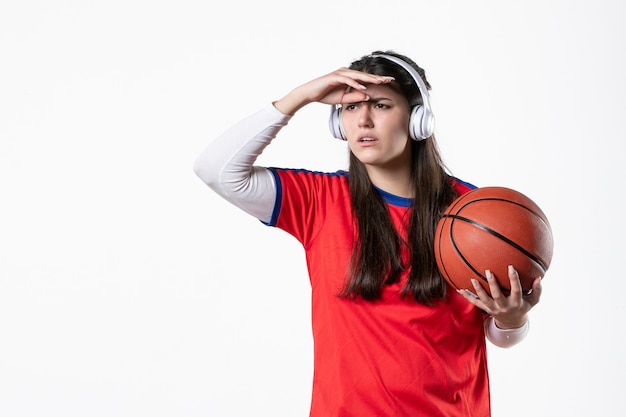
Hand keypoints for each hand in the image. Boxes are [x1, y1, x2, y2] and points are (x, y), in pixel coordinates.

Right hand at [274, 68, 393, 114]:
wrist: (310, 94)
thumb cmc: (325, 95)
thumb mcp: (343, 98)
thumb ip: (355, 97)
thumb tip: (367, 96)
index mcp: (349, 77)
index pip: (366, 79)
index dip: (377, 81)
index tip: (389, 83)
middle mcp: (346, 73)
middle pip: (365, 75)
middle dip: (377, 77)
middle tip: (390, 79)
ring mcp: (340, 73)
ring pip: (358, 75)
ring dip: (369, 79)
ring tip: (380, 82)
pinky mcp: (334, 77)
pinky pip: (347, 80)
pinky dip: (355, 83)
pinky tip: (363, 87)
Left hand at [457, 265, 541, 329]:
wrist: (511, 322)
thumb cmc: (523, 306)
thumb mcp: (533, 301)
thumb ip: (537, 290)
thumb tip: (539, 277)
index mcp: (516, 303)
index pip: (516, 290)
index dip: (514, 279)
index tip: (511, 267)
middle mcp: (504, 306)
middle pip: (497, 295)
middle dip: (492, 284)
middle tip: (488, 271)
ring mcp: (493, 309)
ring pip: (484, 300)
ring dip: (477, 290)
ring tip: (472, 279)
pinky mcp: (485, 309)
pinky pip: (474, 303)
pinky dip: (467, 296)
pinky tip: (459, 289)